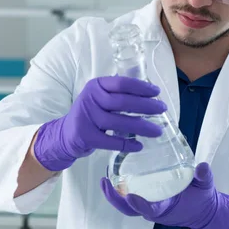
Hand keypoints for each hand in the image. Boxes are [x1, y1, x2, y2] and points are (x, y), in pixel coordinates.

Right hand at [34, 76, 165, 170]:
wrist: (66, 134)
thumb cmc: (91, 114)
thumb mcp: (100, 98)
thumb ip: (118, 94)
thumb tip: (151, 96)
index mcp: (96, 86)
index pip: (121, 83)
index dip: (141, 87)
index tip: (157, 92)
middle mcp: (90, 99)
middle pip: (122, 102)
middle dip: (146, 106)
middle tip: (162, 109)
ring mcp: (86, 118)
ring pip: (118, 122)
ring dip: (141, 127)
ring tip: (157, 131)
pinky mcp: (86, 136)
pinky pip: (111, 141)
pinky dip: (127, 144)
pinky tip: (139, 145)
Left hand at [101, 162, 228, 228]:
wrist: (204, 211)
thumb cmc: (203, 200)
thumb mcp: (206, 187)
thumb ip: (204, 176)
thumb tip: (202, 166)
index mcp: (167, 209)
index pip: (149, 210)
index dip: (139, 204)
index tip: (129, 195)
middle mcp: (154, 211)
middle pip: (129, 209)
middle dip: (115, 198)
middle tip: (105, 182)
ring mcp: (149, 207)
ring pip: (127, 205)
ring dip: (114, 195)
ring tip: (104, 180)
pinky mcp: (148, 202)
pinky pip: (130, 199)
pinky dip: (120, 191)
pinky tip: (114, 177)